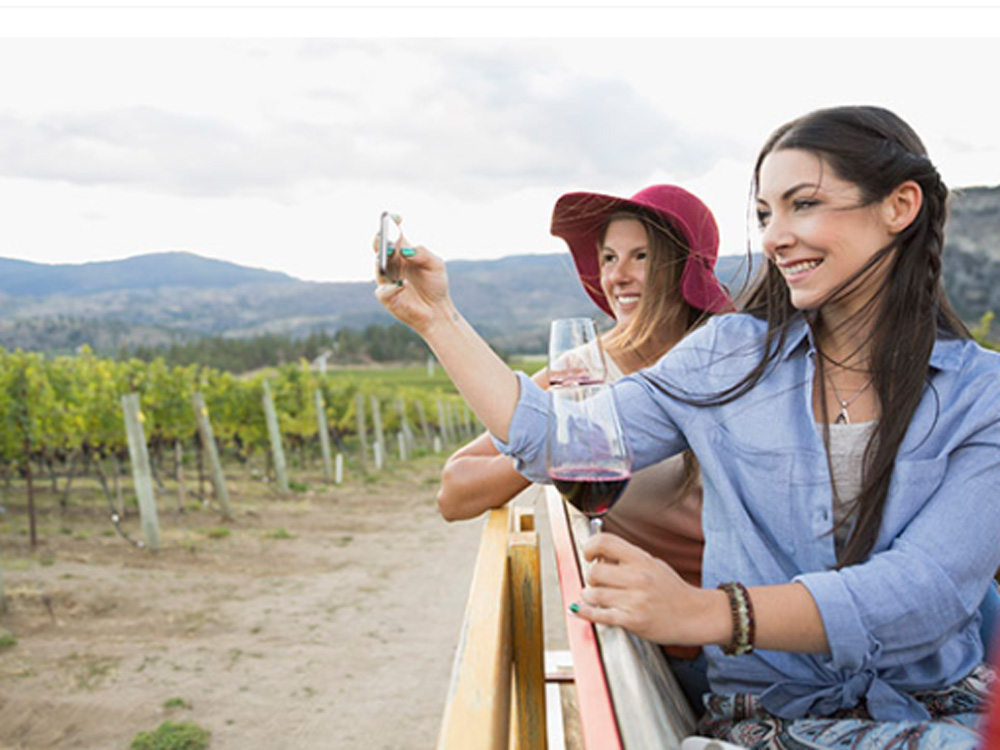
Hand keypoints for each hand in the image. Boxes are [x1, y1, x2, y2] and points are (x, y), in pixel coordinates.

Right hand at [374, 234, 452, 335]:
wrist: (437, 309)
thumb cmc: (435, 284)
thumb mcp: (436, 265)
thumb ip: (423, 253)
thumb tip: (405, 250)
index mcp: (403, 252)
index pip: (393, 234)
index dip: (391, 224)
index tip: (396, 217)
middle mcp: (392, 264)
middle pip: (379, 247)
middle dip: (381, 239)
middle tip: (387, 235)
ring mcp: (387, 280)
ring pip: (378, 266)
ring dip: (384, 259)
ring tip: (392, 253)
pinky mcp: (387, 297)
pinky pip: (383, 291)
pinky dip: (392, 287)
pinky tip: (403, 285)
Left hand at [574, 532, 706, 645]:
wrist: (695, 615)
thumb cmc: (672, 590)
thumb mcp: (653, 565)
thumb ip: (628, 559)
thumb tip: (599, 557)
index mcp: (642, 559)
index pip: (605, 542)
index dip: (590, 547)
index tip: (589, 555)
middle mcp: (638, 577)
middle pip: (594, 571)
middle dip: (590, 577)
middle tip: (596, 581)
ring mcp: (635, 600)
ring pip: (593, 594)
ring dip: (589, 595)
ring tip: (596, 596)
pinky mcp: (632, 621)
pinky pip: (599, 615)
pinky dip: (586, 612)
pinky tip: (582, 608)